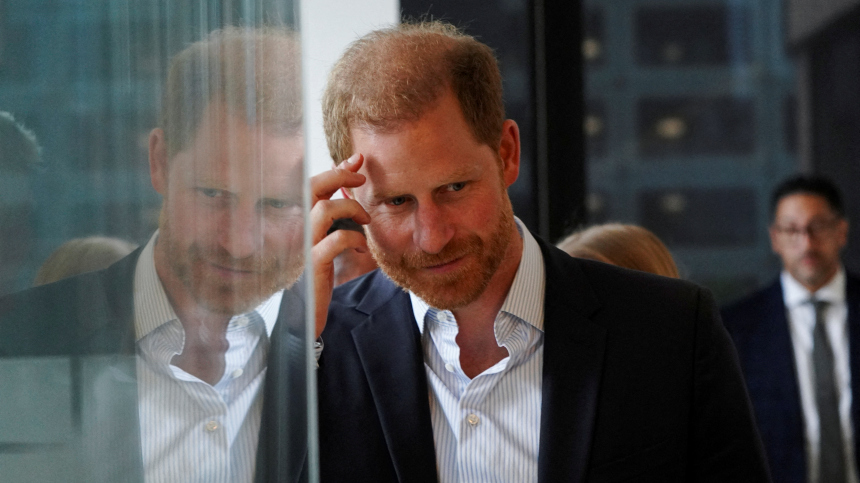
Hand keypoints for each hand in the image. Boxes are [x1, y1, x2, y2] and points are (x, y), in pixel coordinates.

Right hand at [310, 153, 369, 337]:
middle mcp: (296, 229)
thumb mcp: (326, 242)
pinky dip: (354, 238)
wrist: (303, 316)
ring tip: (366, 219)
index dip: (336, 167)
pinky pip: (335, 241)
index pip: (313, 183)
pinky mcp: (312, 265)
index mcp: (299, 220)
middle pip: (311, 187)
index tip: (358, 159)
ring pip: (324, 210)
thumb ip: (336, 217)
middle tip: (362, 178)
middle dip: (339, 175)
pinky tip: (362, 247)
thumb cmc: (317, 276)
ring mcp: (302, 246)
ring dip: (351, 208)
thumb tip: (352, 189)